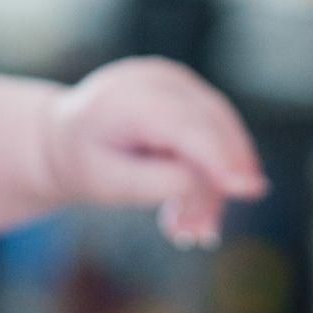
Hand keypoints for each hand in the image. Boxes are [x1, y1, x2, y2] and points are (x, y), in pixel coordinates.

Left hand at [42, 56, 268, 248]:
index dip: (219, 156)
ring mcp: (175, 79)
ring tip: (188, 231)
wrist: (65, 139)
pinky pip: (216, 128)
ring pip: (221, 129)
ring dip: (216, 185)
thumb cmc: (86, 163)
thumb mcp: (111, 185)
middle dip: (219, 182)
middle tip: (204, 235)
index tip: (248, 190)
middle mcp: (156, 78)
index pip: (184, 125)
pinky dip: (214, 169)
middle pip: (211, 125)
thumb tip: (210, 181)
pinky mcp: (188, 91)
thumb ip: (159, 182)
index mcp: (125, 97)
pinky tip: (192, 210)